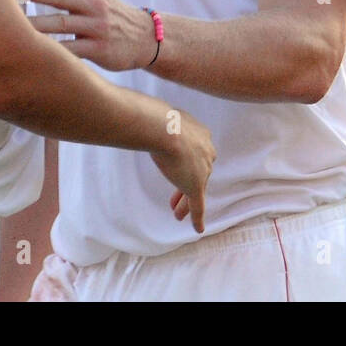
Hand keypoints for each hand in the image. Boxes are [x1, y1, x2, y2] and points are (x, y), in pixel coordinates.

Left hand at [23, 0, 156, 69]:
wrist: (147, 38)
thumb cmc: (112, 15)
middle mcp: (94, 3)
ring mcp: (97, 26)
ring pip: (59, 23)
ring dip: (31, 23)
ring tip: (6, 25)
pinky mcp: (100, 49)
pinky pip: (70, 49)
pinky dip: (49, 50)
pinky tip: (30, 51)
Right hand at [149, 109, 215, 233]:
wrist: (165, 129)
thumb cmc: (159, 120)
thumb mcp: (161, 118)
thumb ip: (157, 122)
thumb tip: (139, 116)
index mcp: (201, 135)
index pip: (195, 153)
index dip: (186, 164)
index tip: (177, 169)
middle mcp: (206, 152)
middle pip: (198, 172)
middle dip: (187, 185)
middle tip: (177, 196)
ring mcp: (202, 170)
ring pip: (196, 190)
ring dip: (186, 203)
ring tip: (177, 214)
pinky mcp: (196, 186)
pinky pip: (198, 206)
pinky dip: (198, 218)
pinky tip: (198, 229)